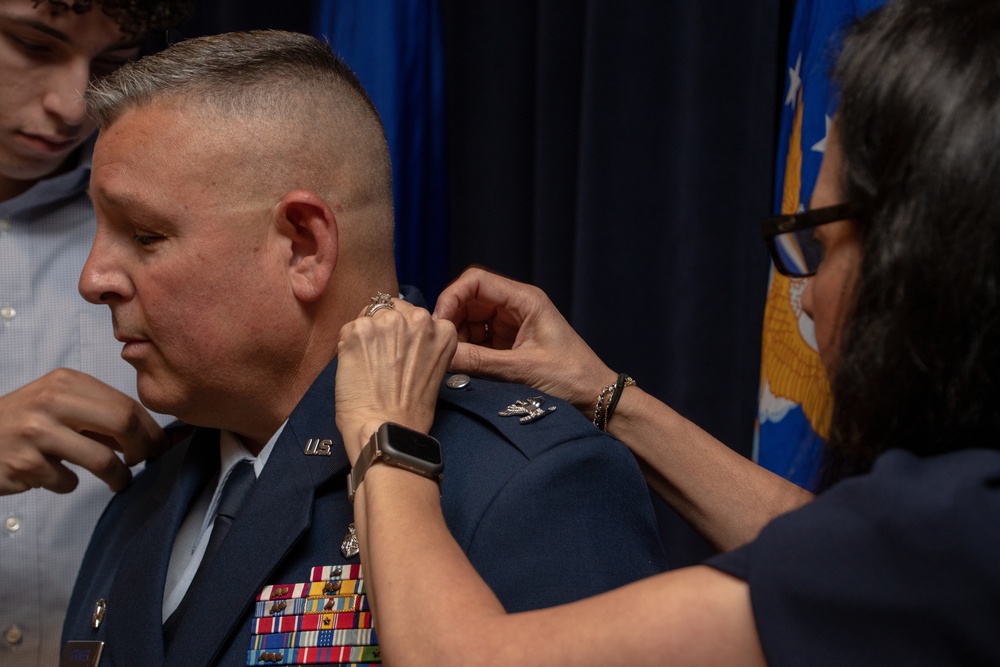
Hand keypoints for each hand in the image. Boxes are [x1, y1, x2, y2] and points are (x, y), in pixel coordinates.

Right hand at [0, 368, 167, 494]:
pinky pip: (68, 482)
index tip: (160, 446)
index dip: (151, 429)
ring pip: (102, 460)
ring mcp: (35, 432)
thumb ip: (101, 417)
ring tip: (118, 481)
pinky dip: (69, 484)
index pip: (127, 404)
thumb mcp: (59, 406)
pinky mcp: (24, 464)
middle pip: (122, 424)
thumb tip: (153, 437)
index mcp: (66, 381)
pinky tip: (56, 476)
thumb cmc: (24, 424)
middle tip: (144, 462)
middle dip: (143, 449)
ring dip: (118, 477)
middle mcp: (51, 401)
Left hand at [336, 299, 456, 463]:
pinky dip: (348, 346)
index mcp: (443, 330)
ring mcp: (388, 322)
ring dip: (366, 336)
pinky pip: (349, 328)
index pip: (416, 314)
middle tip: (381, 361)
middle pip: (393, 309)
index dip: (403, 334)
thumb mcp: (433, 370)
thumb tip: (399, 334)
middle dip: (384, 330)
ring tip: (368, 366)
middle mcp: (419, 319)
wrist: (385, 430)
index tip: (399, 352)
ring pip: (369, 316)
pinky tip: (356, 368)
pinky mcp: (359, 330)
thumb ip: (422, 344)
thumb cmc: (409, 412)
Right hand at [433, 267, 615, 413]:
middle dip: (451, 320)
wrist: (595, 399)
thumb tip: (441, 356)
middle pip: (469, 300)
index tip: (439, 322)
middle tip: (441, 345)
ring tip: (451, 360)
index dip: (452, 297)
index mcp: (525, 300)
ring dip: (458, 338)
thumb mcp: (522, 370)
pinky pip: (478, 341)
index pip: (476, 281)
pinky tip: (462, 367)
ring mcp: (511, 326)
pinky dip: (467, 351)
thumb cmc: (571, 378)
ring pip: (470, 322)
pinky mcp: (509, 346)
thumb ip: (479, 362)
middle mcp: (516, 307)